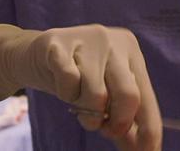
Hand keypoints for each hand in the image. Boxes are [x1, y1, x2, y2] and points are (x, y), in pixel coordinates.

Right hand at [0, 24, 161, 150]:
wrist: (31, 55)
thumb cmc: (74, 76)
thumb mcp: (102, 93)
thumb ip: (121, 117)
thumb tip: (143, 148)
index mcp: (129, 50)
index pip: (145, 96)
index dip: (148, 129)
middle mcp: (112, 40)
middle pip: (129, 95)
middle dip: (117, 124)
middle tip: (105, 130)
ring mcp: (85, 39)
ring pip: (97, 95)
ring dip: (87, 113)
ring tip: (79, 105)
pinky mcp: (57, 43)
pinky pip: (69, 83)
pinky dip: (65, 94)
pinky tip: (62, 86)